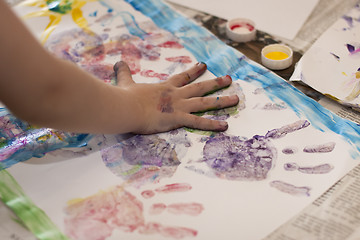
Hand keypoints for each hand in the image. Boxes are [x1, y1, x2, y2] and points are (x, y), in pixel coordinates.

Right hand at [114, 61, 238, 133]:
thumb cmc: (125, 97)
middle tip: (228, 79)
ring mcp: (179, 106)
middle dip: (215, 83)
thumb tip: (117, 62)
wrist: (125, 107)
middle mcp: (176, 95)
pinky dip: (212, 125)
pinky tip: (225, 126)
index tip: (204, 65)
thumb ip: (124, 72)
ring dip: (222, 101)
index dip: (194, 71)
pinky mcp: (177, 118)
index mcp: (166, 87)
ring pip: (205, 103)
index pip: (183, 77)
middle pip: (200, 88)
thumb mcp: (125, 82)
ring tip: (236, 99)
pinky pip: (198, 122)